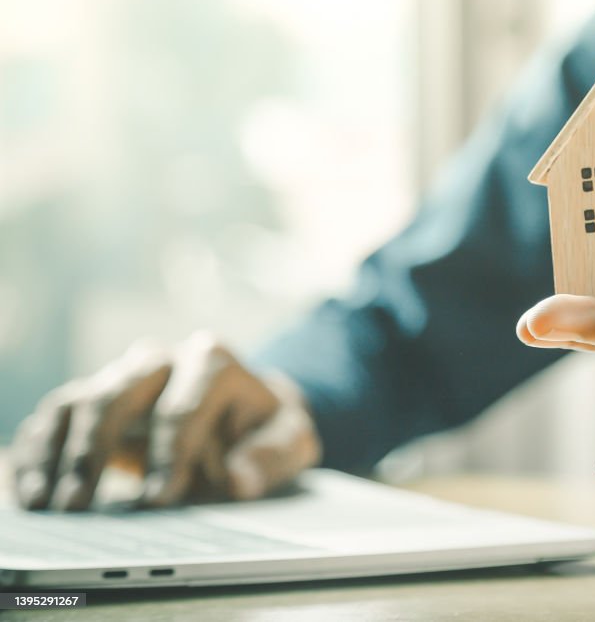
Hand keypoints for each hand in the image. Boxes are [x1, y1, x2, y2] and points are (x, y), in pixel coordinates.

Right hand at [11, 332, 320, 510]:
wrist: (244, 411)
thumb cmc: (265, 427)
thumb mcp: (291, 439)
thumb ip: (272, 456)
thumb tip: (241, 481)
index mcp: (213, 362)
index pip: (184, 407)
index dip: (171, 454)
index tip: (160, 499)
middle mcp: (162, 359)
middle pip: (119, 393)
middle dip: (98, 449)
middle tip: (82, 503)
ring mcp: (124, 375)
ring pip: (80, 402)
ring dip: (60, 453)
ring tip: (52, 503)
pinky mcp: (95, 396)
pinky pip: (56, 416)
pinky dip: (40, 451)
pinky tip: (34, 492)